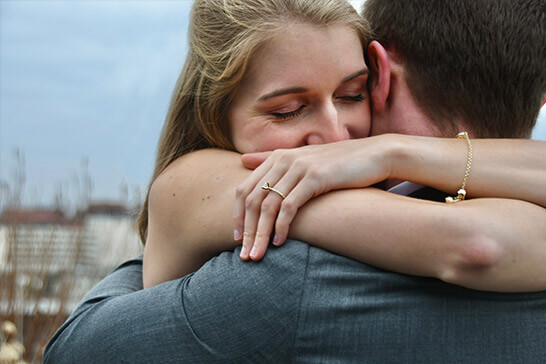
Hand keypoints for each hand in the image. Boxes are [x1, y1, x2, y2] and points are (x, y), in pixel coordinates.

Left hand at [234, 136, 393, 260]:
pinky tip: (280, 243)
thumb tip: (243, 161)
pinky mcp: (315, 177)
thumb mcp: (303, 159)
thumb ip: (272, 160)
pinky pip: (290, 206)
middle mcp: (284, 159)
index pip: (244, 189)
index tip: (237, 239)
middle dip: (246, 231)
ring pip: (268, 206)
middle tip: (245, 255)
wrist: (374, 155)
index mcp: (277, 157)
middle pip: (252, 200)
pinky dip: (282, 226)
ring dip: (260, 235)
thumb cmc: (339, 163)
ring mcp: (299, 167)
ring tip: (258, 255)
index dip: (236, 216)